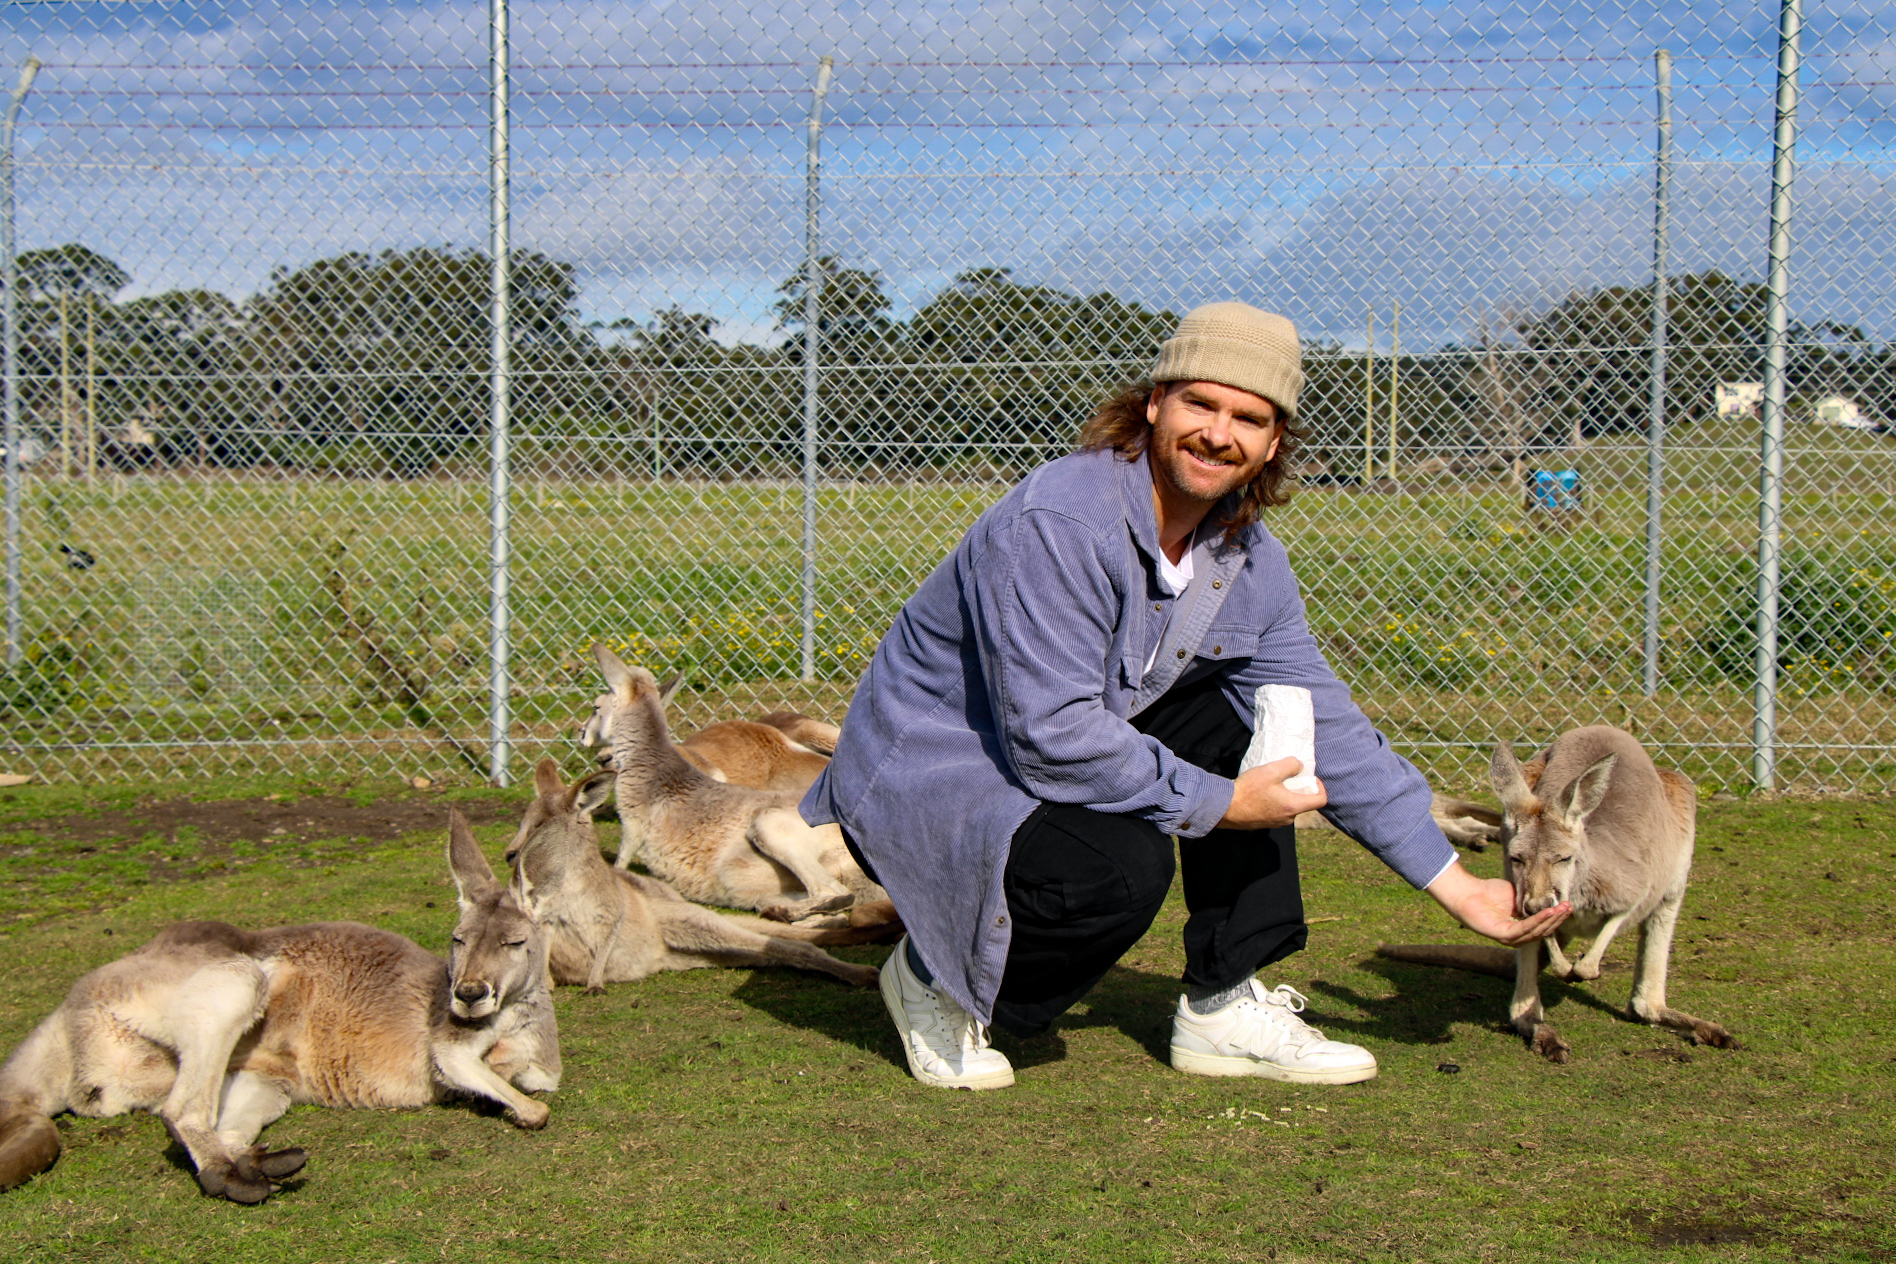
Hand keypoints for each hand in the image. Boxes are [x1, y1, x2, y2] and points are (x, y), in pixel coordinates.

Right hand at [1217, 756, 1325, 829]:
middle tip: (1288, 777)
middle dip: (1300, 789)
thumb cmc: (1248, 790)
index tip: (1311, 778)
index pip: (1320, 800)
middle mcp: (1288, 818)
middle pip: (1304, 803)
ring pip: (1289, 807)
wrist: (1225, 808)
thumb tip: (1299, 766)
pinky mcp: (1265, 824)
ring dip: (1286, 795)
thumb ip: (1290, 765)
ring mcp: (1276, 823)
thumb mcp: (1270, 770)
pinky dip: (1276, 801)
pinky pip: (1278, 811)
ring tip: (1272, 784)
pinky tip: (1262, 793)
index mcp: (1293, 806)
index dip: (1320, 787)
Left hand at [1425, 861, 1569, 946]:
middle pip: (1542, 931)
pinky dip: (1537, 921)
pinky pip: (1524, 929)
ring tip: (1562, 909)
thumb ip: (1531, 902)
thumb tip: (1550, 901)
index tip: (1568, 906)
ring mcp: (1509, 938)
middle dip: (1557, 919)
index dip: (1556, 917)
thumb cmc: (1489, 892)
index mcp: (1519, 929)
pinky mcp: (1502, 935)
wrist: (1468, 891)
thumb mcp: (1516, 896)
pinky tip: (1548, 912)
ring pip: (1536, 932)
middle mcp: (1515, 937)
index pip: (1542, 927)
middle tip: (1569, 907)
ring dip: (1551, 920)